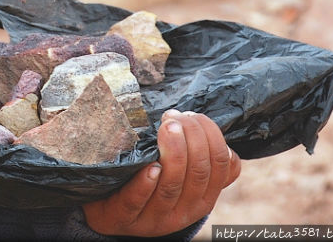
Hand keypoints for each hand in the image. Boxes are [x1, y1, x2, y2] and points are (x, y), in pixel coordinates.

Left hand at [83, 109, 241, 236]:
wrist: (111, 213)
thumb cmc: (153, 186)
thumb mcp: (183, 178)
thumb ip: (201, 161)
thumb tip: (220, 138)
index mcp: (204, 198)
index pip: (222, 165)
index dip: (212, 136)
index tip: (193, 115)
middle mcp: (184, 211)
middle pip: (198, 173)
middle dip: (192, 138)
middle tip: (175, 117)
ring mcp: (154, 217)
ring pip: (171, 186)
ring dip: (173, 154)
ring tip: (168, 127)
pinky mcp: (126, 217)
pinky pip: (137, 201)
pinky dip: (145, 184)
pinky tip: (150, 167)